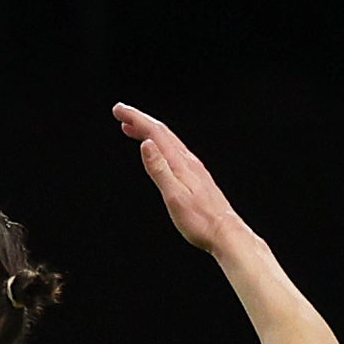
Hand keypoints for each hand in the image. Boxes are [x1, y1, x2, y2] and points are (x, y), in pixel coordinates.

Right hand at [116, 103, 250, 255]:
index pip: (156, 133)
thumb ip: (159, 169)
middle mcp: (188, 161)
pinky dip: (159, 145)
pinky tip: (156, 150)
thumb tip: (146, 144)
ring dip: (149, 131)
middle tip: (120, 112)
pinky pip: (173, 152)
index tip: (119, 110)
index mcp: (181, 163)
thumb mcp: (174, 196)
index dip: (137, 119)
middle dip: (140, 120)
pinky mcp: (194, 177)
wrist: (225, 233)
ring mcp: (193, 168)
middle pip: (162, 133)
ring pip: (168, 141)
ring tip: (132, 128)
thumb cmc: (199, 220)